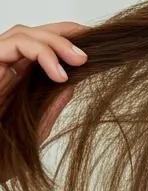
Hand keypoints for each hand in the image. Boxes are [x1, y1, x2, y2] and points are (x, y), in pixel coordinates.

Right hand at [0, 21, 88, 157]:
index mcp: (16, 80)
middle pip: (33, 33)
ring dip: (55, 42)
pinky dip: (40, 52)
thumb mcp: (36, 130)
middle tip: (91, 50)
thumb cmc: (3, 157)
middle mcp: (3, 69)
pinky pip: (12, 44)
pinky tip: (59, 74)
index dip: (66, 37)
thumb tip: (71, 86)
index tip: (95, 42)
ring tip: (79, 61)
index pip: (41, 46)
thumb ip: (50, 106)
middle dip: (65, 35)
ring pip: (23, 34)